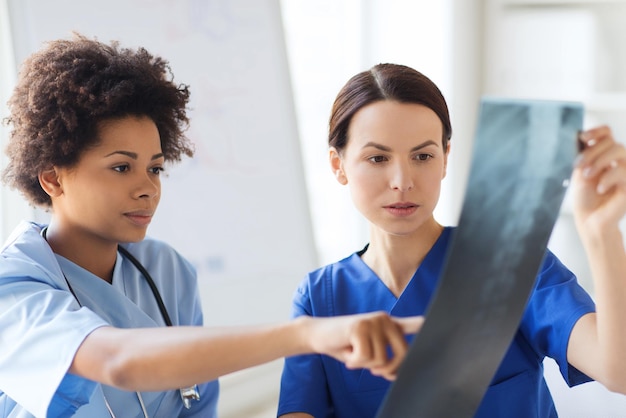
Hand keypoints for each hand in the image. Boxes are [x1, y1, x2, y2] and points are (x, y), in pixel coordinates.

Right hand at [302, 312, 422, 379]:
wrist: (317, 334)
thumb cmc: (345, 346)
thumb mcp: (368, 351)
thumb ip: (384, 358)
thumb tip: (395, 372)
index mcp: (389, 324)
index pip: (413, 324)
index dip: (427, 325)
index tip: (438, 323)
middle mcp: (385, 319)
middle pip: (402, 354)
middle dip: (388, 369)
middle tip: (372, 370)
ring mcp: (373, 321)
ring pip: (381, 359)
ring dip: (363, 364)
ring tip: (352, 353)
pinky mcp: (360, 327)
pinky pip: (365, 358)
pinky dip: (354, 361)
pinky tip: (346, 351)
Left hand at [573, 126, 625, 231]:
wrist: (590, 219)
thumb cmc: (585, 198)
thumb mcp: (581, 172)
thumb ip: (585, 155)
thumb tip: (584, 137)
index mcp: (604, 156)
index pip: (607, 134)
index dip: (597, 131)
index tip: (583, 137)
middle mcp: (618, 161)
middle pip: (612, 142)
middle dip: (592, 152)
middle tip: (580, 167)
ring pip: (620, 151)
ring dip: (599, 161)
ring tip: (588, 176)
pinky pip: (624, 170)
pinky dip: (608, 177)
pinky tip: (601, 188)